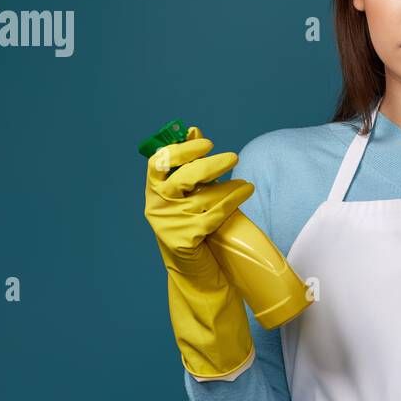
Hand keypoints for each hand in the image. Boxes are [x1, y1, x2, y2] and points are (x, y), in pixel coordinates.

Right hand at [144, 125, 254, 271]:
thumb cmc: (193, 224)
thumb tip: (192, 129)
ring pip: (202, 197)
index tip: (206, 143)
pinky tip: (245, 192)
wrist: (195, 271)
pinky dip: (232, 201)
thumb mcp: (188, 193)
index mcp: (154, 190)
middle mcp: (156, 205)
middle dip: (210, 164)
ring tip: (246, 184)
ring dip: (229, 186)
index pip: (159, 161)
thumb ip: (190, 163)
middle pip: (182, 178)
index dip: (182, 149)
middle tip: (234, 157)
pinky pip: (212, 215)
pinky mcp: (183, 240)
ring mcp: (168, 224)